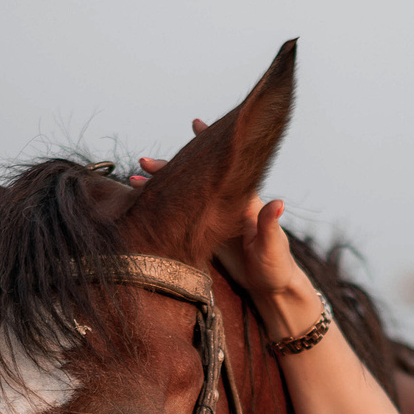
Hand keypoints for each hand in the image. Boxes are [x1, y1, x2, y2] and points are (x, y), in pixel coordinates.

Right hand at [131, 119, 317, 333]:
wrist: (272, 289)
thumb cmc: (277, 267)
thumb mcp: (273, 247)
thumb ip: (270, 225)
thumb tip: (278, 202)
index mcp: (244, 201)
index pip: (223, 168)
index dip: (209, 146)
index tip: (194, 124)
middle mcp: (227, 204)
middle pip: (195, 180)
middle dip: (169, 169)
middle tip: (143, 163)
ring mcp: (215, 219)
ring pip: (184, 196)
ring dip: (161, 188)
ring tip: (134, 182)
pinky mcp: (208, 235)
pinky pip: (182, 216)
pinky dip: (164, 209)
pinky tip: (145, 206)